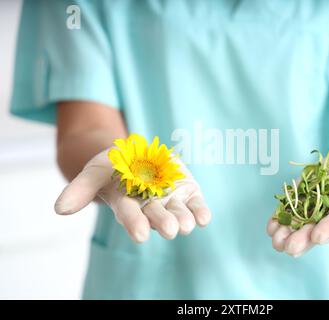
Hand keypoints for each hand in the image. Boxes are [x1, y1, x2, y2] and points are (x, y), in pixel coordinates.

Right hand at [54, 149, 210, 242]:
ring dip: (184, 219)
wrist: (136, 158)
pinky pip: (195, 205)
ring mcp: (170, 200)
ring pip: (178, 213)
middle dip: (163, 223)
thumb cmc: (112, 168)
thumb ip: (80, 189)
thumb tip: (59, 210)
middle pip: (156, 216)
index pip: (129, 215)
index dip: (135, 224)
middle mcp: (150, 207)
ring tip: (188, 226)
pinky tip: (204, 218)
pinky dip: (200, 211)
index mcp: (127, 205)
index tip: (141, 235)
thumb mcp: (94, 172)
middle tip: (170, 230)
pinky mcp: (187, 192)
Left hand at [266, 146, 328, 256]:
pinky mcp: (304, 201)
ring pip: (302, 225)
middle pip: (318, 228)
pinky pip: (291, 213)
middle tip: (289, 248)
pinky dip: (281, 220)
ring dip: (288, 233)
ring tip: (276, 240)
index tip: (318, 237)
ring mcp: (317, 208)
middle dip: (303, 238)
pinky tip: (271, 227)